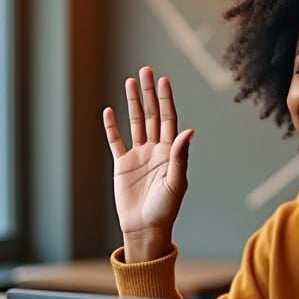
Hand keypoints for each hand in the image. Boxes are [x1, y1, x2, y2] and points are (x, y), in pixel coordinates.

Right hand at [103, 66, 193, 261]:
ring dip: (132, 102)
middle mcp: (155, 149)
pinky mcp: (122, 164)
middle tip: (146, 70)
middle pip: (152, 115)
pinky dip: (112, 126)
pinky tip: (109, 110)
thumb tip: (188, 131)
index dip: (166, 99)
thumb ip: (180, 156)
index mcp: (170, 152)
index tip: (164, 80)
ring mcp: (138, 155)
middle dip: (149, 93)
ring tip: (130, 81)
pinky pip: (116, 141)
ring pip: (135, 122)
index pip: (169, 119)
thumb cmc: (165, 209)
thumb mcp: (176, 183)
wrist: (145, 228)